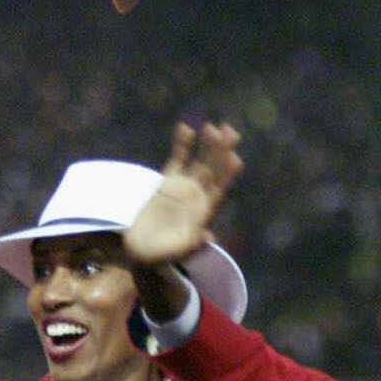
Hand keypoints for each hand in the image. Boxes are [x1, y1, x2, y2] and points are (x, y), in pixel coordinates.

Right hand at [125, 122, 242, 268]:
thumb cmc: (164, 254)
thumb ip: (193, 243)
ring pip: (199, 162)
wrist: (144, 251)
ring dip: (208, 145)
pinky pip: (177, 159)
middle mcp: (199, 196)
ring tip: (214, 127)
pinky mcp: (168, 181)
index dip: (228, 174)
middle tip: (232, 132)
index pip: (220, 189)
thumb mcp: (179, 251)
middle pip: (214, 171)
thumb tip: (209, 237)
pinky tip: (186, 127)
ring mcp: (184, 187)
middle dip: (223, 152)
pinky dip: (182, 145)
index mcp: (206, 212)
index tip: (235, 158)